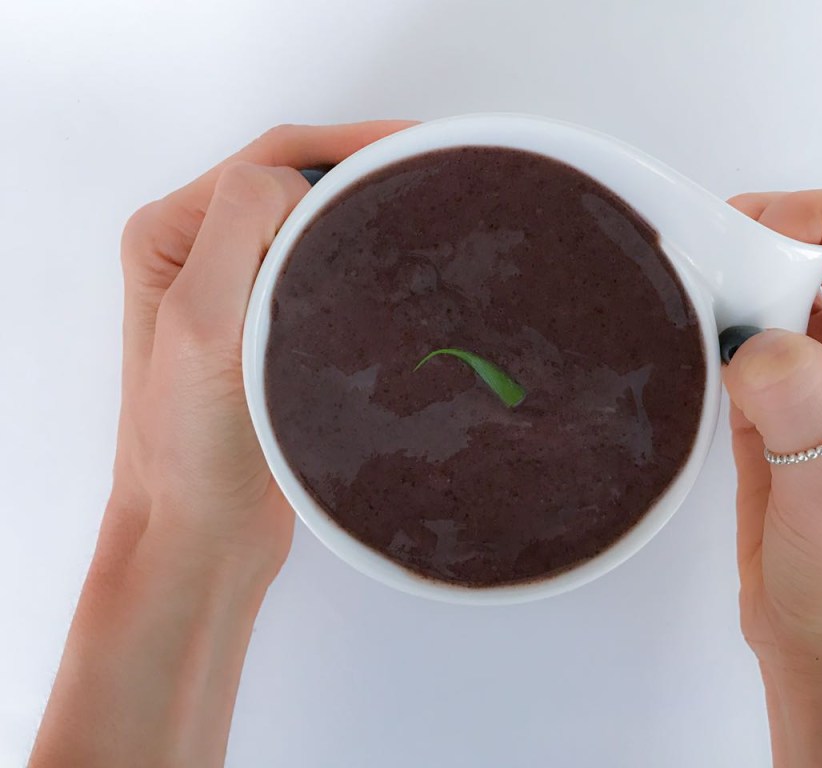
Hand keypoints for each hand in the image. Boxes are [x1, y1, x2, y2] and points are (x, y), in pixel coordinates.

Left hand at [109, 121, 413, 580]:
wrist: (203, 532)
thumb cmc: (187, 444)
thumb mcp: (202, 323)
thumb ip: (242, 229)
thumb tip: (307, 188)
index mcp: (173, 236)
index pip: (270, 160)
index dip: (347, 144)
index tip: (415, 145)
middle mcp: (203, 255)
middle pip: (296, 182)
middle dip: (365, 171)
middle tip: (434, 172)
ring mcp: (240, 293)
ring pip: (316, 227)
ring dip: (368, 215)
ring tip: (428, 214)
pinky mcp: (275, 331)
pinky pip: (327, 273)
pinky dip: (367, 262)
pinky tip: (405, 272)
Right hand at [723, 184, 821, 765]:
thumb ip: (804, 407)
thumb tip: (754, 339)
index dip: (818, 212)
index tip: (750, 235)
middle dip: (767, 238)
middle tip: (708, 262)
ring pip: (784, 282)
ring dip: (737, 280)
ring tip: (691, 297)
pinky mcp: (784, 400)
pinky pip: (749, 329)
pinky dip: (716, 322)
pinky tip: (689, 342)